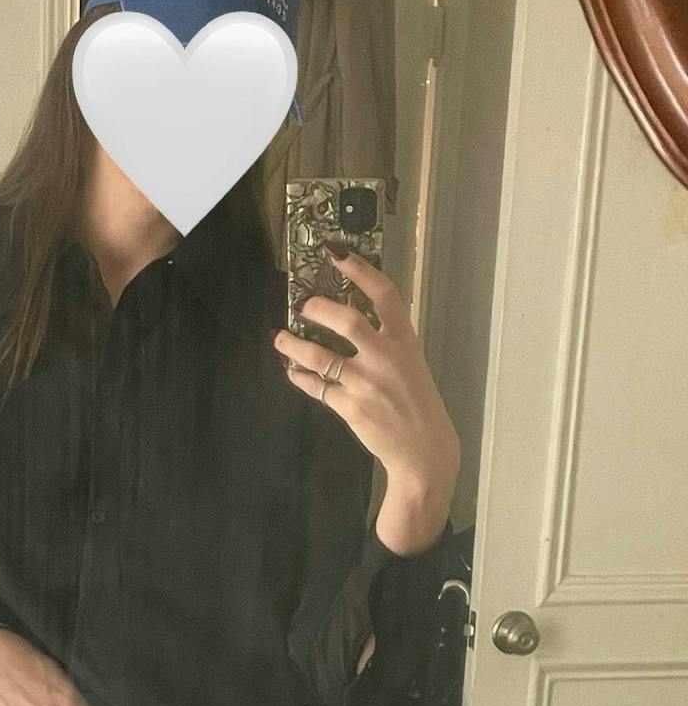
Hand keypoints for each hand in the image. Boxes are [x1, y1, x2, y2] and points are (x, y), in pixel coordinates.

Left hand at [273, 248, 460, 492]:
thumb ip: (386, 342)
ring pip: (319, 355)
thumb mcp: (411, 365)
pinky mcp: (349, 407)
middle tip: (303, 307)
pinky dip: (300, 377)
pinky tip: (293, 372)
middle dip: (317, 309)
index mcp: (405, 342)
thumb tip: (350, 322)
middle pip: (346, 320)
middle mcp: (385, 357)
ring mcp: (366, 383)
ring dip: (293, 345)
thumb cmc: (417, 405)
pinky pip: (316, 386)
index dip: (359, 270)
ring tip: (280, 339)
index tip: (336, 253)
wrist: (424, 452)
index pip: (384, 294)